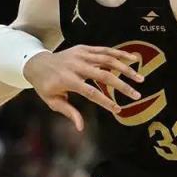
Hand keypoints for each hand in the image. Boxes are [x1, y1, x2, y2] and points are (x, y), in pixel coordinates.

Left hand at [23, 45, 143, 131]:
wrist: (36, 63)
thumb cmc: (45, 85)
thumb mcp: (52, 101)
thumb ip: (69, 112)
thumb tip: (81, 127)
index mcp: (67, 80)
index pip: (91, 92)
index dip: (106, 101)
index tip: (119, 109)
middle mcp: (75, 66)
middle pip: (104, 75)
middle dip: (122, 85)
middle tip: (137, 95)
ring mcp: (80, 55)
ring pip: (107, 60)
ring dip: (126, 69)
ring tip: (140, 78)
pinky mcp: (83, 48)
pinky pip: (104, 50)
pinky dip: (119, 54)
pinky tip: (133, 59)